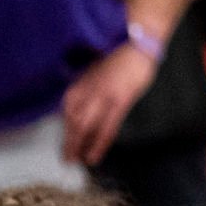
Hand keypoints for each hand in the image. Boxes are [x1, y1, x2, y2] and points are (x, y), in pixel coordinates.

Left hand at [62, 43, 156, 165]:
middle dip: (69, 141)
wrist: (140, 44)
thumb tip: (79, 107)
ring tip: (76, 161)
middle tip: (66, 158)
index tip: (64, 140)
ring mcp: (104, 94)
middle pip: (73, 119)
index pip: (67, 108)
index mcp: (83, 80)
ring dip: (79, 145)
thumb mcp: (98, 68)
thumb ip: (88, 86)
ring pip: (85, 125)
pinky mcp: (121, 100)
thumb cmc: (121, 58)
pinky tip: (94, 156)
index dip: (65, 127)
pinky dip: (98, 144)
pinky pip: (107, 128)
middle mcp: (89, 88)